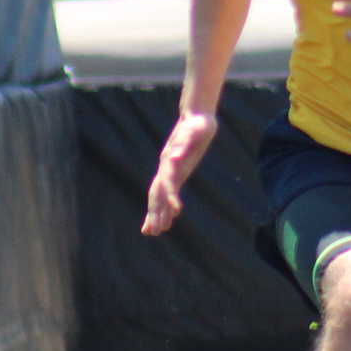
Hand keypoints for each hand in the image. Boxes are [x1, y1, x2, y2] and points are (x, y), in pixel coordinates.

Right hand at [142, 111, 218, 235]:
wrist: (197, 118)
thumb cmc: (197, 124)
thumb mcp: (193, 131)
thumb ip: (183, 143)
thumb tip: (175, 157)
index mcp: (169, 160)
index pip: (168, 182)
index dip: (170, 197)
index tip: (176, 211)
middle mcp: (166, 168)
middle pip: (157, 193)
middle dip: (155, 212)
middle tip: (153, 232)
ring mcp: (170, 171)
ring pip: (159, 196)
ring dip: (156, 214)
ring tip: (153, 232)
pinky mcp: (177, 173)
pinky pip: (169, 193)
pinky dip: (166, 206)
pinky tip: (168, 217)